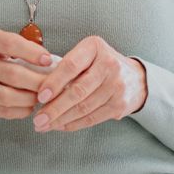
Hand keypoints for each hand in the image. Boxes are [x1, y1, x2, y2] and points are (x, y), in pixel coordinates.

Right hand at [0, 27, 52, 117]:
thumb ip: (18, 45)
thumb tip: (47, 58)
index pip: (11, 45)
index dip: (32, 53)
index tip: (48, 60)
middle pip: (14, 75)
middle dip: (38, 81)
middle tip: (54, 83)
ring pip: (10, 96)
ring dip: (31, 98)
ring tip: (43, 95)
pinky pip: (5, 111)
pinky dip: (22, 110)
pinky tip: (30, 104)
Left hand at [32, 36, 147, 133]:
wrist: (135, 78)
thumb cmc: (101, 63)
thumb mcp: (87, 54)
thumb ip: (67, 65)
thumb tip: (40, 88)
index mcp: (95, 47)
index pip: (71, 66)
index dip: (54, 82)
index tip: (40, 96)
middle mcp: (109, 65)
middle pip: (77, 91)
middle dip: (54, 108)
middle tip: (38, 119)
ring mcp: (116, 86)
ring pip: (83, 108)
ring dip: (61, 119)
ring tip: (44, 124)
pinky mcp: (119, 105)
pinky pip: (92, 118)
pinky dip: (74, 124)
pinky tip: (60, 126)